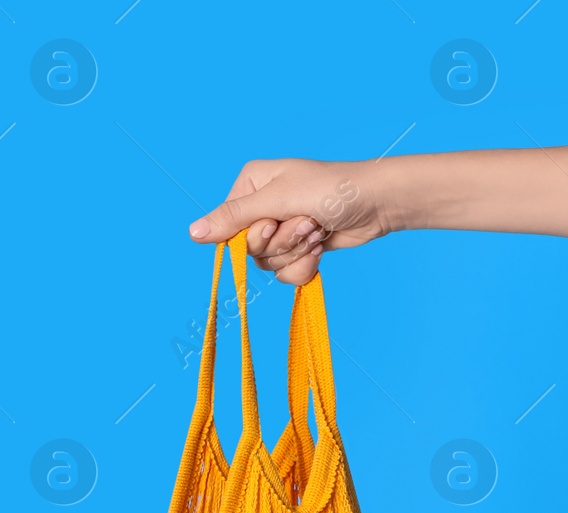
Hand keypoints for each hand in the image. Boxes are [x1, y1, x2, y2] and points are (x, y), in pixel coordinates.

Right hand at [188, 158, 390, 284]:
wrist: (375, 204)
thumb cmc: (331, 189)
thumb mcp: (277, 200)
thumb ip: (234, 218)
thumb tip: (192, 233)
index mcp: (251, 184)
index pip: (228, 228)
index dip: (252, 236)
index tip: (273, 223)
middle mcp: (262, 206)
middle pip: (250, 250)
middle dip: (281, 243)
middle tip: (306, 222)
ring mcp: (281, 229)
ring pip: (269, 265)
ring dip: (297, 252)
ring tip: (317, 230)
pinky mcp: (298, 248)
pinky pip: (286, 274)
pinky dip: (306, 266)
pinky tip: (321, 247)